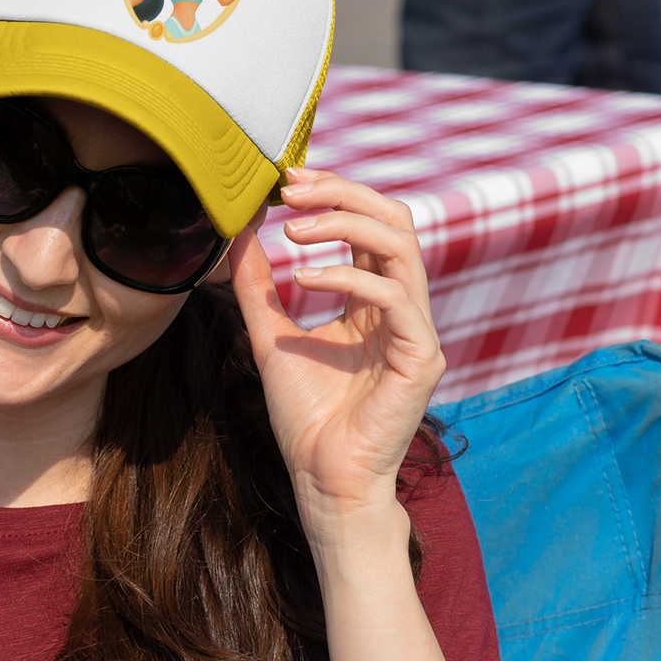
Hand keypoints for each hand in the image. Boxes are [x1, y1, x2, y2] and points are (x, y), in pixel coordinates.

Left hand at [228, 169, 444, 542]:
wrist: (322, 478)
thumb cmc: (305, 417)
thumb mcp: (270, 337)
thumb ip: (258, 287)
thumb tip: (239, 234)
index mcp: (375, 300)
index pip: (369, 225)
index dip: (334, 194)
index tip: (287, 182)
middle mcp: (403, 308)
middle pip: (395, 220)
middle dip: (344, 194)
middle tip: (292, 189)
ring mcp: (418, 331)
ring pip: (402, 247)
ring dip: (345, 225)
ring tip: (293, 231)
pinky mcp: (421, 358)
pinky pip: (397, 298)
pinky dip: (350, 277)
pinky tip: (304, 278)